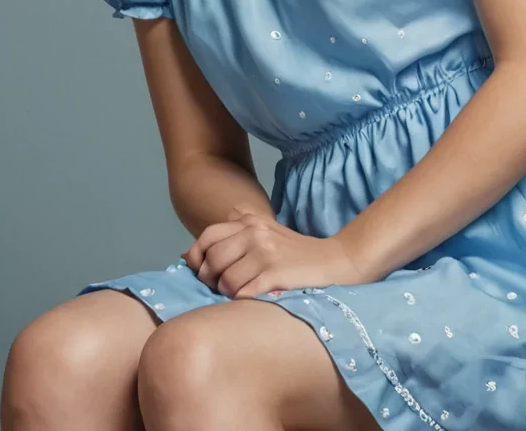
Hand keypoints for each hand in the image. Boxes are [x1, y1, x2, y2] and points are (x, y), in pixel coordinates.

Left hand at [181, 205, 369, 299]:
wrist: (337, 261)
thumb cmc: (297, 254)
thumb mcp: (266, 232)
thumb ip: (234, 234)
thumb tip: (189, 252)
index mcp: (251, 222)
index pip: (207, 236)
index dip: (197, 258)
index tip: (202, 273)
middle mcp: (255, 233)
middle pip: (213, 261)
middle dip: (212, 281)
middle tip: (224, 289)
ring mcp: (265, 252)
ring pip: (225, 281)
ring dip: (229, 295)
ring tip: (243, 295)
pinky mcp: (275, 273)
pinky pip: (243, 294)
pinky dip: (243, 302)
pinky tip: (254, 300)